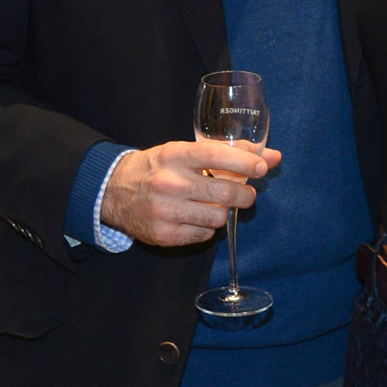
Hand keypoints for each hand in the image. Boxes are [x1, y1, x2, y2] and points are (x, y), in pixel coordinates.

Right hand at [100, 139, 280, 247]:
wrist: (113, 191)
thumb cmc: (158, 168)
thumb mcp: (184, 152)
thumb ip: (227, 153)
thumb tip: (273, 157)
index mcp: (173, 156)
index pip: (215, 155)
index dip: (243, 161)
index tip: (262, 166)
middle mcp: (168, 183)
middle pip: (223, 192)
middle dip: (245, 195)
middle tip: (247, 194)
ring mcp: (165, 211)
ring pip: (218, 217)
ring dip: (223, 212)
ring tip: (214, 205)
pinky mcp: (164, 235)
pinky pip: (204, 234)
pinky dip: (207, 227)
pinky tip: (195, 217)